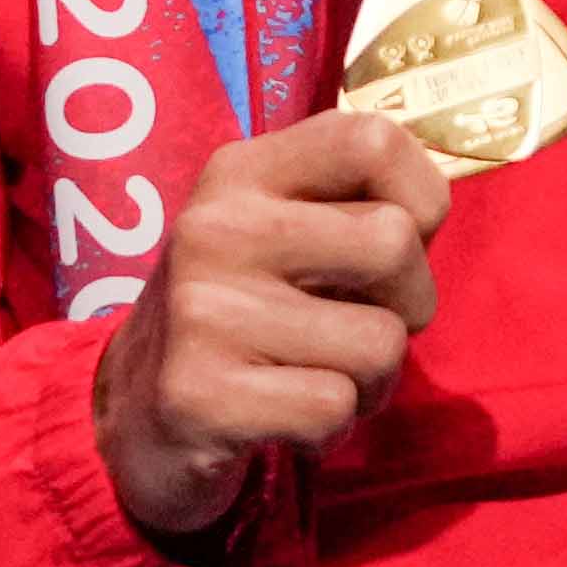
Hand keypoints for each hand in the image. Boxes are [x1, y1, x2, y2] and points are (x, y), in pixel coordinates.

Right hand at [92, 100, 457, 545]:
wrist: (133, 419)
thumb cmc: (243, 315)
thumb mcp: (278, 233)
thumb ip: (351, 202)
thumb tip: (433, 208)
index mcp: (242, 172)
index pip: (372, 138)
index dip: (421, 196)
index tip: (399, 241)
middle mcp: (216, 227)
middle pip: (394, 243)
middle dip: (410, 306)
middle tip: (363, 328)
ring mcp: (202, 311)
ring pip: (379, 343)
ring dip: (372, 382)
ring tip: (319, 379)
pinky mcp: (199, 394)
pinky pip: (333, 407)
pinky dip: (330, 428)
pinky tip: (285, 421)